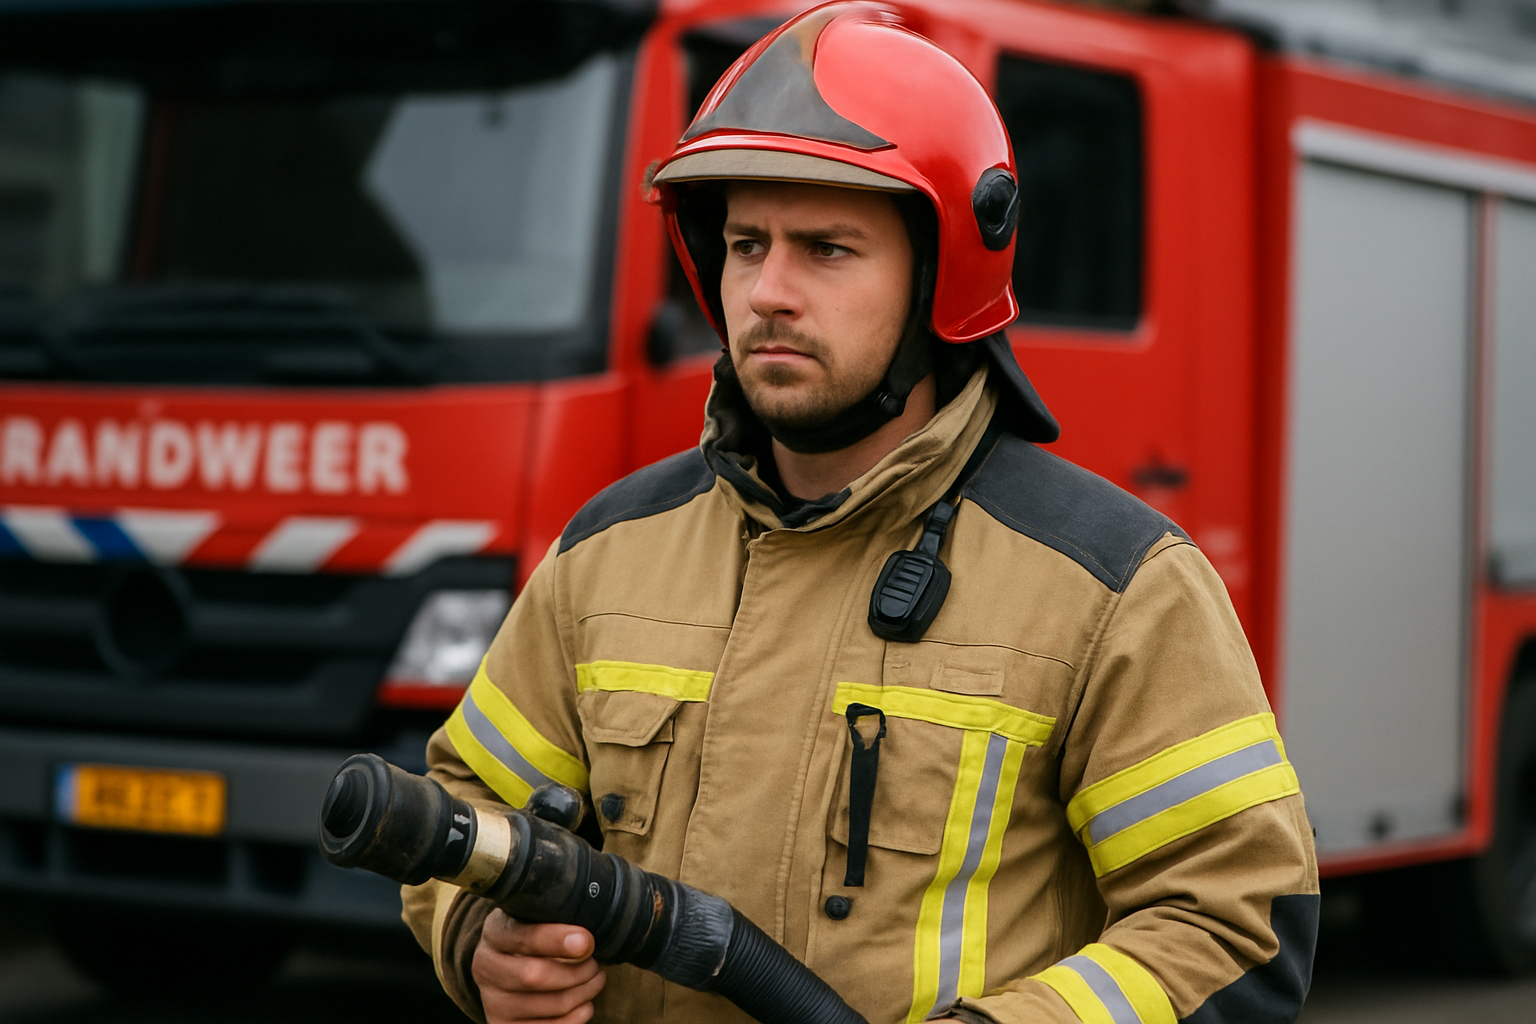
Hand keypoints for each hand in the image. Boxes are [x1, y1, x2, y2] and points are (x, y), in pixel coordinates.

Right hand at [472, 909, 606, 1022]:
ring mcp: (493, 1001)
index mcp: (495, 934)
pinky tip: (585, 1004)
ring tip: (595, 980)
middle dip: (577, 971)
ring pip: (550, 1004)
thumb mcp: (536, 920)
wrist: (505, 967)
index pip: (524, 938)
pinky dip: (576, 1017)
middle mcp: (486, 967)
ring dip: (583, 993)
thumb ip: (556, 922)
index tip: (586, 942)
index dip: (556, 940)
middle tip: (595, 964)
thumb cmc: (531, 938)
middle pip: (536, 976)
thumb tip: (585, 940)